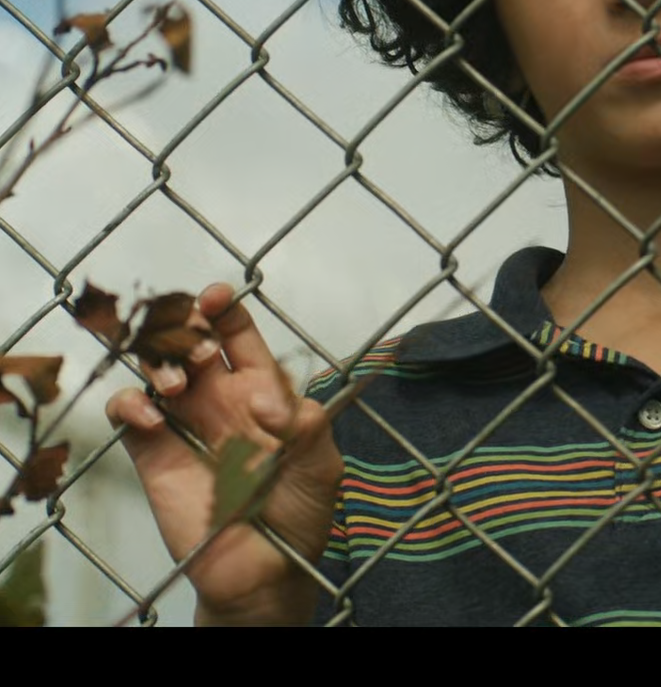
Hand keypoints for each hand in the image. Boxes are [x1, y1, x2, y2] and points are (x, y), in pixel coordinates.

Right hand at [105, 283, 342, 625]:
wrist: (267, 572)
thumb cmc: (301, 514)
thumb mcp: (322, 465)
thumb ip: (308, 427)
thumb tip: (272, 404)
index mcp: (263, 392)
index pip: (241, 337)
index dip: (227, 311)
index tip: (217, 296)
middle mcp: (221, 401)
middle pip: (192, 344)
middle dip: (186, 328)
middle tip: (195, 339)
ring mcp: (185, 425)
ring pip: (157, 371)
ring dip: (160, 363)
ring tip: (178, 384)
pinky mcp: (153, 455)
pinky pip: (129, 415)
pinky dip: (131, 405)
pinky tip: (152, 418)